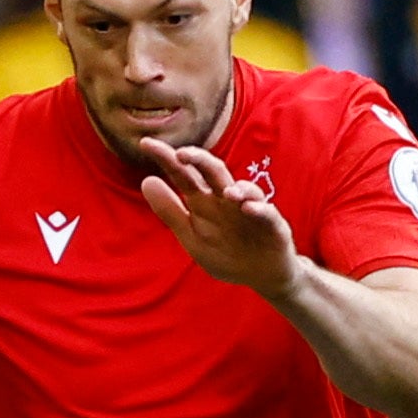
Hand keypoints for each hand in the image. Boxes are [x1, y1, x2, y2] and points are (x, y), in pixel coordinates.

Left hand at [139, 141, 301, 297]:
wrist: (261, 274)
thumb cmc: (225, 251)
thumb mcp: (191, 235)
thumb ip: (170, 211)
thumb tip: (147, 181)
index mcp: (204, 202)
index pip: (184, 175)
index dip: (167, 159)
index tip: (145, 144)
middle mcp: (226, 200)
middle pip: (213, 172)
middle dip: (199, 160)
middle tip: (180, 153)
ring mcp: (250, 209)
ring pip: (243, 189)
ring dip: (234, 186)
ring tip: (225, 192)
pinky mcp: (272, 224)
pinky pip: (266, 212)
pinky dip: (258, 208)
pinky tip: (247, 208)